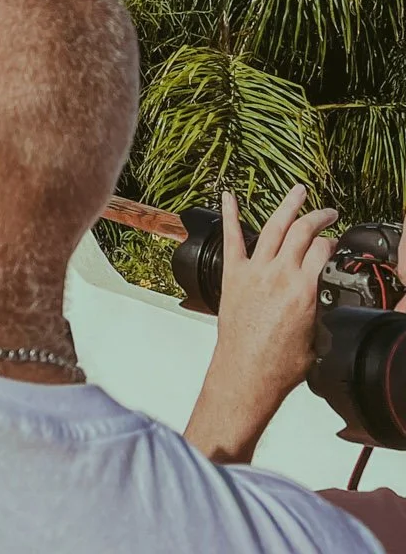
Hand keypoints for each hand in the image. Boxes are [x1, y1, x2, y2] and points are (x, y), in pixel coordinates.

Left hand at [183, 184, 338, 464]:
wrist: (247, 373)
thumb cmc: (282, 363)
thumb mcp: (316, 337)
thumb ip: (317, 310)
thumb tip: (318, 301)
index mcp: (304, 290)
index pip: (322, 250)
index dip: (331, 242)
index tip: (334, 240)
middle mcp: (279, 275)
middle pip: (301, 232)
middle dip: (318, 217)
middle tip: (328, 212)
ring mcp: (253, 271)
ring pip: (272, 227)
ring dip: (287, 206)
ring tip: (298, 191)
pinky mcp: (232, 275)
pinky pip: (231, 238)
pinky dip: (231, 215)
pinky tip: (229, 196)